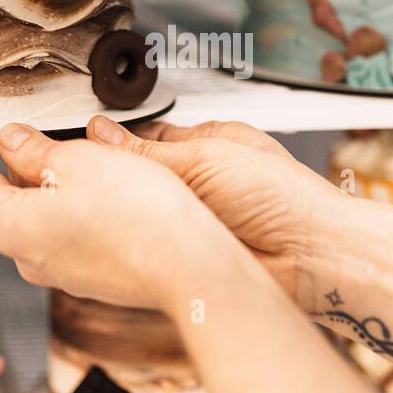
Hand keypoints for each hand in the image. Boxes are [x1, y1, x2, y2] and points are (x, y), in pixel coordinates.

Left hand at [0, 125, 246, 311]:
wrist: (191, 269)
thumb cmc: (139, 217)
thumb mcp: (81, 161)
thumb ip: (38, 151)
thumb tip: (13, 144)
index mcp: (10, 223)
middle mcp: (26, 252)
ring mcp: (58, 266)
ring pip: (29, 209)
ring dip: (28, 177)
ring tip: (41, 145)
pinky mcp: (88, 270)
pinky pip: (61, 225)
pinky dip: (60, 198)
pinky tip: (84, 180)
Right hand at [85, 117, 344, 299]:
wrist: (313, 258)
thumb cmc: (285, 199)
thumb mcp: (207, 160)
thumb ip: (149, 152)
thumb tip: (102, 135)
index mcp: (209, 144)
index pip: (147, 137)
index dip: (113, 142)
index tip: (78, 147)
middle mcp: (201, 180)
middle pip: (140, 175)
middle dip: (114, 179)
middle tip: (81, 180)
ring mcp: (196, 219)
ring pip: (142, 211)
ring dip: (123, 212)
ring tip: (98, 209)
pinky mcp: (193, 253)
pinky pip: (152, 244)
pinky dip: (135, 242)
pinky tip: (120, 241)